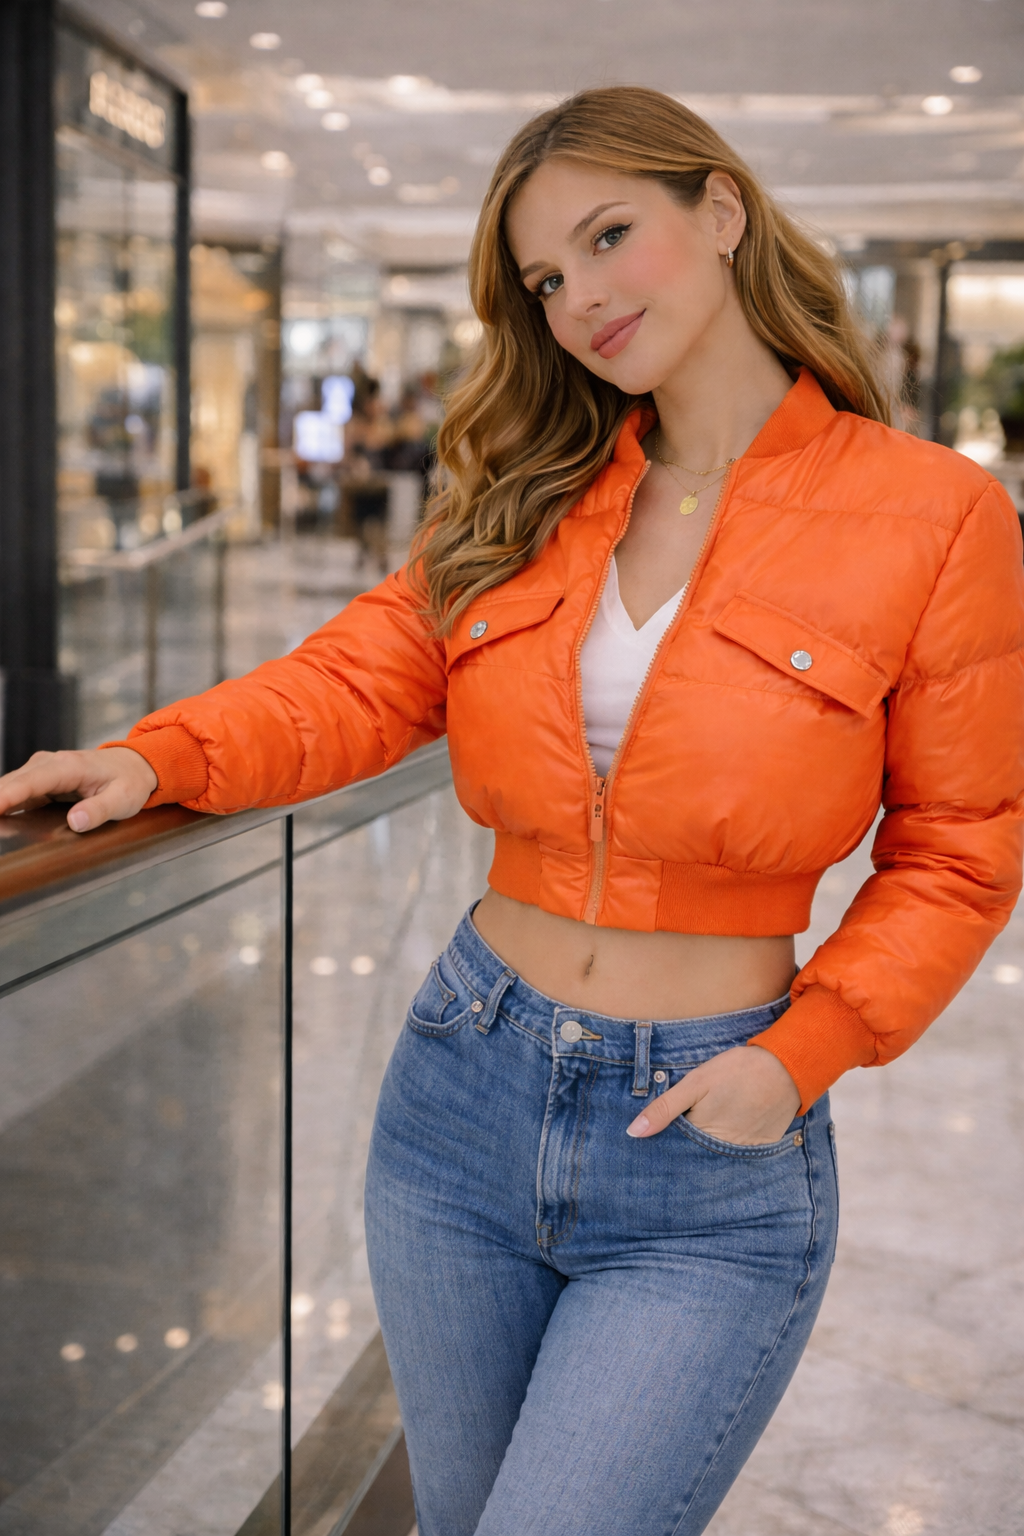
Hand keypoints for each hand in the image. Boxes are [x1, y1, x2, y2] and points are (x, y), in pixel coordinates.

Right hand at [0, 748, 157, 832]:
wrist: (134, 765)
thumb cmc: (129, 781)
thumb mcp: (123, 799)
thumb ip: (99, 810)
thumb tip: (75, 821)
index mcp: (68, 767)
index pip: (29, 782)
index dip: (6, 797)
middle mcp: (49, 764)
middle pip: (10, 783)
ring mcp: (41, 770)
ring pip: (9, 786)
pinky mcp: (39, 779)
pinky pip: (15, 791)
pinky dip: (3, 803)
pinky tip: (0, 819)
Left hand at [626, 1044, 800, 1144]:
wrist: (786, 1067)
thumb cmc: (737, 1071)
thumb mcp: (695, 1083)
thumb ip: (664, 1109)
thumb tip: (633, 1132)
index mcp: (703, 1137)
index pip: (676, 1152)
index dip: (666, 1144)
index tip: (661, 1139)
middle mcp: (724, 1153)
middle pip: (697, 1156)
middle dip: (688, 1147)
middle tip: (690, 1128)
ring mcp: (745, 1153)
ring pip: (718, 1155)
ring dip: (711, 1145)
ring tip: (715, 1123)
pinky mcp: (762, 1148)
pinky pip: (740, 1152)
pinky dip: (732, 1142)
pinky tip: (733, 1123)